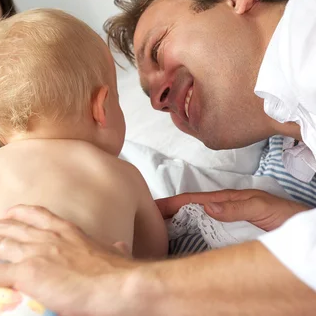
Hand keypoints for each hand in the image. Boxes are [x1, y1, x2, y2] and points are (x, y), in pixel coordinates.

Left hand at [0, 205, 137, 315]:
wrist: (121, 285)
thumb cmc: (121, 275)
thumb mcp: (116, 255)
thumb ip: (112, 249)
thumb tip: (119, 246)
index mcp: (66, 230)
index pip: (36, 214)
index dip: (17, 213)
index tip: (6, 213)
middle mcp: (45, 236)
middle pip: (6, 226)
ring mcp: (34, 252)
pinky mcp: (26, 274)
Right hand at [156, 189, 309, 230]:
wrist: (302, 227)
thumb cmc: (285, 215)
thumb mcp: (260, 206)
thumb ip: (236, 206)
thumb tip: (208, 206)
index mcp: (224, 201)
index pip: (191, 200)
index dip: (170, 203)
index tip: (151, 207)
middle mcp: (220, 211)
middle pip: (187, 212)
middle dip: (166, 214)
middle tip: (146, 223)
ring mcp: (223, 224)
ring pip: (193, 224)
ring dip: (174, 227)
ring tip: (155, 234)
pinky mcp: (228, 237)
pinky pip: (203, 237)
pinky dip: (188, 238)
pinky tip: (179, 244)